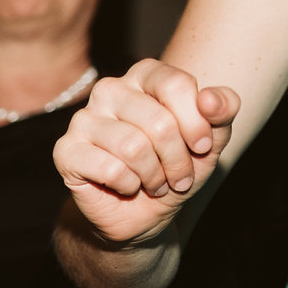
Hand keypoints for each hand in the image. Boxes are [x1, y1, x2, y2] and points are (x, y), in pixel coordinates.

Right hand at [54, 61, 240, 247]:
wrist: (140, 212)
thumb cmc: (174, 167)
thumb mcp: (210, 140)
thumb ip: (222, 112)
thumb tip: (210, 99)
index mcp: (143, 75)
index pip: (175, 84)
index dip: (196, 123)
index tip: (202, 147)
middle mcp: (109, 90)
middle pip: (157, 120)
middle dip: (177, 158)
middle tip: (180, 177)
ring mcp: (82, 120)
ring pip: (132, 146)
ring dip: (154, 175)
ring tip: (157, 183)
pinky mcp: (65, 151)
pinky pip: (109, 168)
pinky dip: (128, 185)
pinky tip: (128, 186)